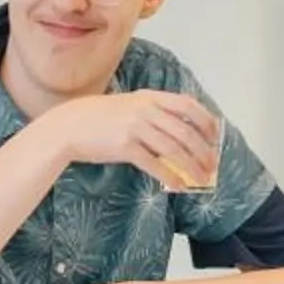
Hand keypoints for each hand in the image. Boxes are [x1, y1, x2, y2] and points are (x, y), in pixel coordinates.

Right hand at [44, 90, 221, 188]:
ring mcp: (135, 127)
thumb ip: (153, 114)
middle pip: (185, 131)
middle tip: (212, 165)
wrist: (69, 126)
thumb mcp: (129, 106)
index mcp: (149, 97)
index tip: (214, 135)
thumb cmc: (98, 119)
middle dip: (203, 150)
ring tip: (201, 179)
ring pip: (174, 149)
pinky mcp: (125, 147)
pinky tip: (179, 185)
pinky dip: (170, 176)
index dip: (205, 121)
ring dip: (192, 166)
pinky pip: (155, 164)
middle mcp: (145, 110)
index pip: (187, 105)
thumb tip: (178, 134)